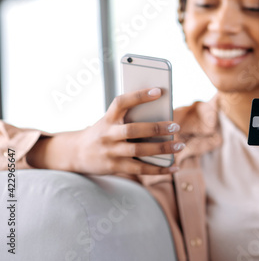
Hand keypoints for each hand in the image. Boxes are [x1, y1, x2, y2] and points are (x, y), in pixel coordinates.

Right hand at [28, 88, 183, 175]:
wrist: (76, 153)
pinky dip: (160, 169)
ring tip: (180, 145)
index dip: (139, 96)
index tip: (158, 91)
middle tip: (175, 126)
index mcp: (108, 118)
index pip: (121, 102)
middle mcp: (108, 134)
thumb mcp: (110, 120)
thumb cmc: (103, 132)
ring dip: (162, 149)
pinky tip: (174, 166)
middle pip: (133, 130)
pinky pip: (141, 169)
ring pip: (139, 151)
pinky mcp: (115, 167)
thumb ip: (130, 117)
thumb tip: (163, 118)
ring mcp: (111, 152)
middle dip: (156, 128)